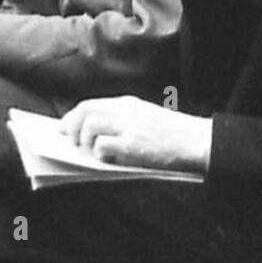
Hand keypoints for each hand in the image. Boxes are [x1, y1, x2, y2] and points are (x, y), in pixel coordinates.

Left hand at [60, 96, 211, 173]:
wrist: (196, 141)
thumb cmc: (173, 134)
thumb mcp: (146, 117)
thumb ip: (122, 120)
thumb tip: (93, 133)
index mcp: (128, 103)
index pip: (90, 104)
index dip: (72, 116)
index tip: (64, 127)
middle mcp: (125, 111)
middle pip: (84, 112)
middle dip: (70, 127)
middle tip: (68, 141)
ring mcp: (128, 127)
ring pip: (89, 127)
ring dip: (83, 141)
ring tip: (88, 152)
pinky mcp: (132, 145)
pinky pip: (102, 146)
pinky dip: (98, 153)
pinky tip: (105, 159)